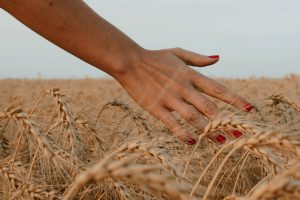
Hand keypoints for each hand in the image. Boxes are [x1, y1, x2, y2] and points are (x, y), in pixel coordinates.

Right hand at [114, 48, 251, 143]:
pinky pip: (171, 123)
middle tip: (240, 134)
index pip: (217, 88)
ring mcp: (169, 98)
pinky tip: (192, 141)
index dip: (235, 99)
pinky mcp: (155, 107)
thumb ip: (199, 58)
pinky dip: (182, 133)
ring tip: (221, 141)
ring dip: (207, 130)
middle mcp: (183, 87)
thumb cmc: (155, 57)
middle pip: (209, 106)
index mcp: (190, 74)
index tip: (249, 109)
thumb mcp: (178, 53)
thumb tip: (218, 58)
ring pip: (192, 117)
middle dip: (226, 121)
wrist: (129, 61)